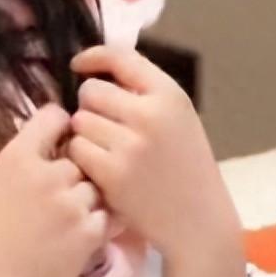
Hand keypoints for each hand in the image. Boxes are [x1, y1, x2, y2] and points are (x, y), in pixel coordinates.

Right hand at [0, 103, 111, 276]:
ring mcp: (71, 203)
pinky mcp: (88, 232)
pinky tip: (73, 237)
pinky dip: (95, 226)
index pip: (54, 116)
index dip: (61, 126)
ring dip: (87, 200)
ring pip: (95, 186)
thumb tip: (58, 130)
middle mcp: (47, 174)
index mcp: (18, 156)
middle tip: (57, 196)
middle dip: (74, 173)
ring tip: (65, 221)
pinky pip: (106, 216)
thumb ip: (27, 155)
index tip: (61, 140)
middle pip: (81, 155)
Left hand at [63, 45, 240, 264]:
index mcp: (169, 94)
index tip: (78, 64)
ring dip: (84, 133)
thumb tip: (95, 68)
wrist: (199, 219)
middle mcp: (151, 114)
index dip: (93, 57)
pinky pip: (77, 149)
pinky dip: (83, 158)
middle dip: (90, 106)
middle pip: (90, 91)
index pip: (120, 57)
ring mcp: (131, 144)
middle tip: (104, 127)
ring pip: (79, 120)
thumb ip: (144, 92)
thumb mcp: (177, 118)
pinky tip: (100, 169)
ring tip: (105, 150)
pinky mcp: (113, 173)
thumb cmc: (184, 165)